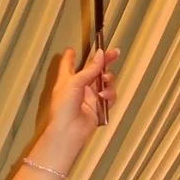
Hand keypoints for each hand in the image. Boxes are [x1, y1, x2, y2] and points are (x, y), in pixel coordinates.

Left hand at [35, 44, 118, 163]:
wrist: (69, 131)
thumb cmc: (64, 107)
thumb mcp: (75, 83)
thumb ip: (90, 69)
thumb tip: (100, 54)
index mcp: (67, 80)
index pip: (68, 64)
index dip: (71, 56)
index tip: (73, 49)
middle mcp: (78, 87)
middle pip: (93, 70)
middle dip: (104, 61)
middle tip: (115, 53)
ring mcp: (89, 97)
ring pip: (104, 82)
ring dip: (108, 80)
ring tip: (106, 80)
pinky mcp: (98, 107)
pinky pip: (109, 97)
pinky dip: (109, 95)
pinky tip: (104, 97)